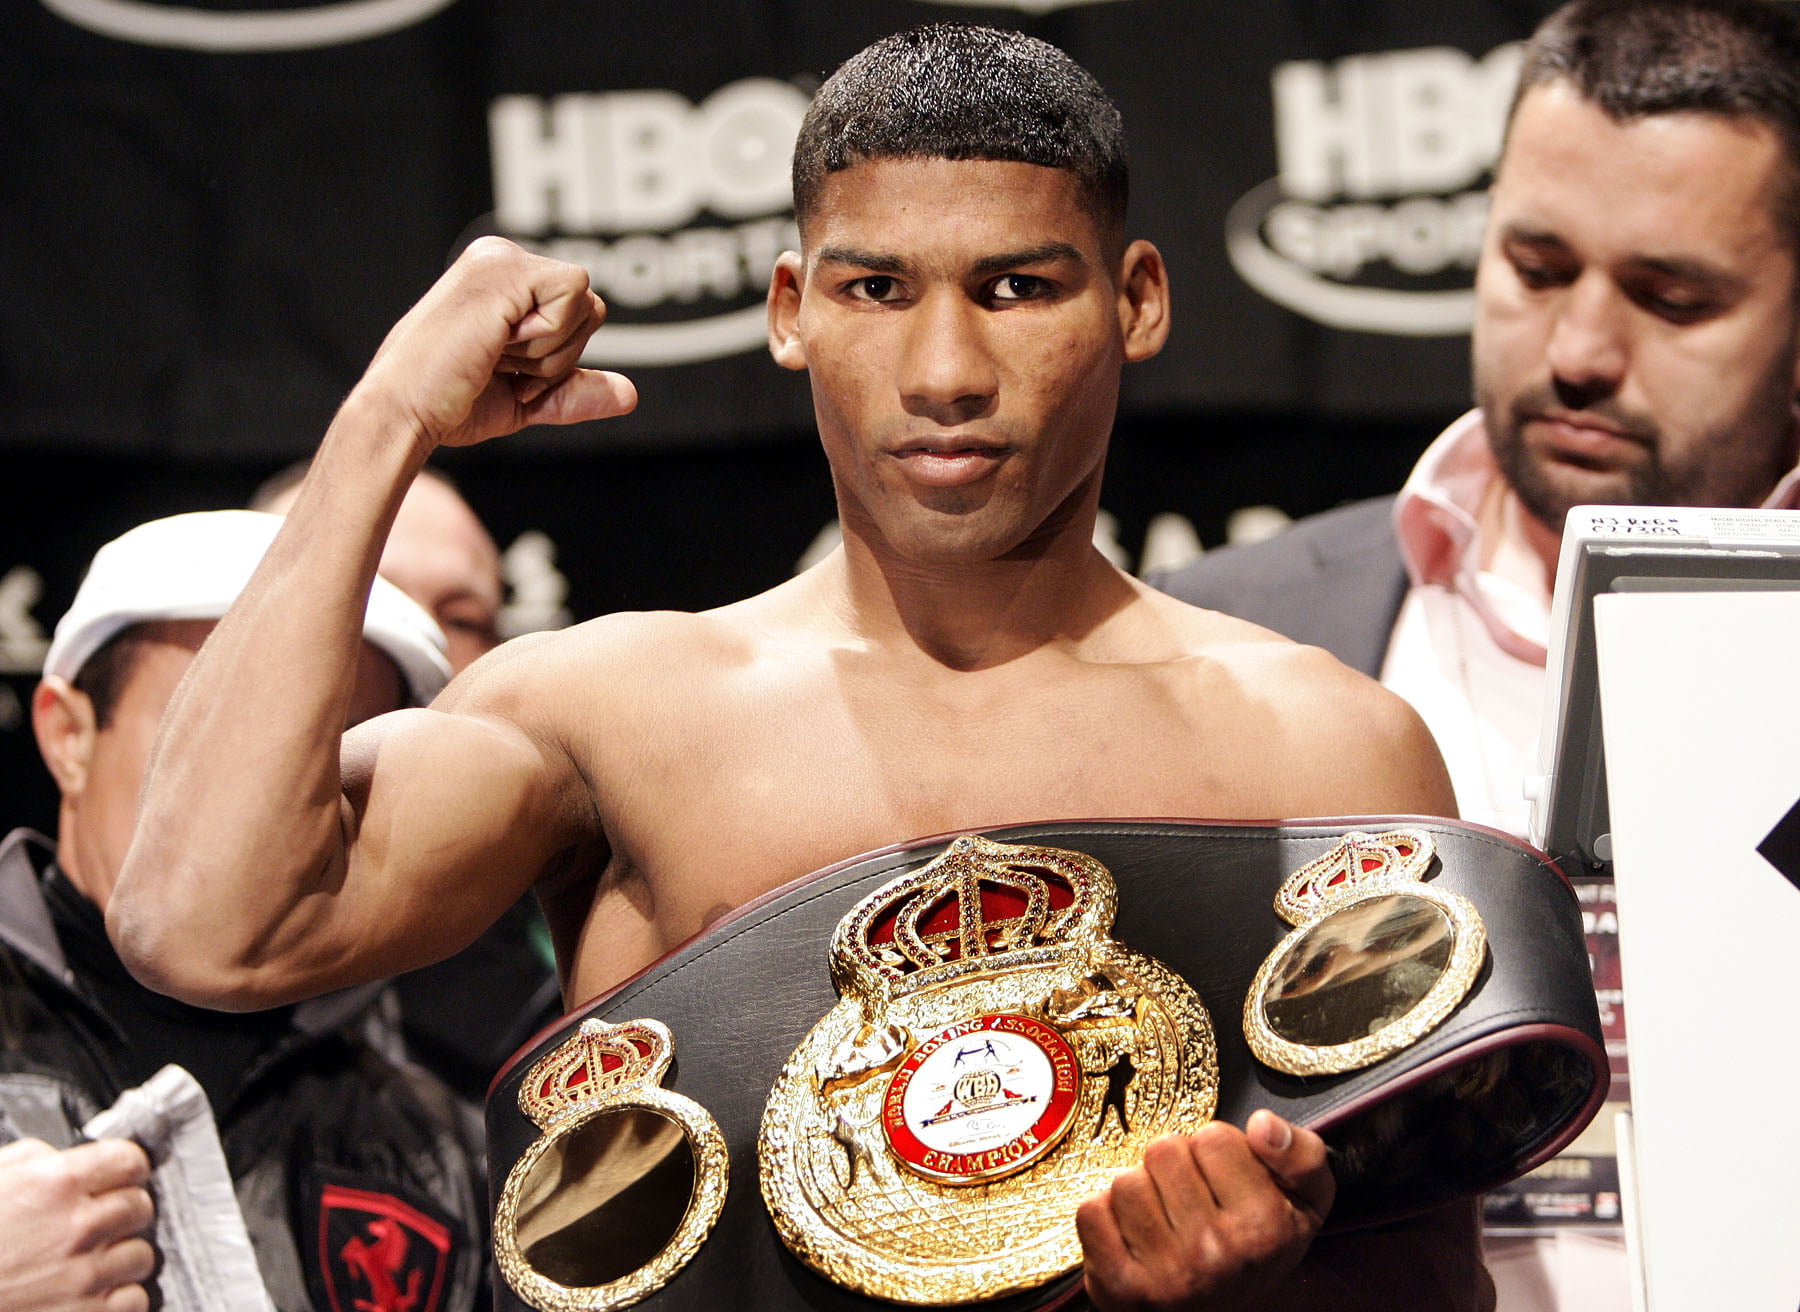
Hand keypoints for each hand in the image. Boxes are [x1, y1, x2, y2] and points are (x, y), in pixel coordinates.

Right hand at [0, 1137, 155, 1311]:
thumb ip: (35, 1159)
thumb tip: (62, 1156)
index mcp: (58, 1184)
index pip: (132, 1160)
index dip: (125, 1169)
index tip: (118, 1178)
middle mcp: (78, 1226)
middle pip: (142, 1206)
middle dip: (122, 1213)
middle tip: (99, 1224)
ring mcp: (84, 1274)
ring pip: (142, 1255)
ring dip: (121, 1259)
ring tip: (88, 1263)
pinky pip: (134, 1300)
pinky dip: (118, 1299)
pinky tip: (92, 1293)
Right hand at [362, 236, 637, 454]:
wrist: (407, 413)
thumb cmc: (452, 403)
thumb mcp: (527, 397)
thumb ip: (574, 391)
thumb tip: (629, 395)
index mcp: (504, 279)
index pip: (579, 313)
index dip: (556, 358)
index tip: (504, 372)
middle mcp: (501, 258)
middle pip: (591, 307)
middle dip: (558, 355)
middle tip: (500, 365)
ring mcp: (502, 258)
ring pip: (587, 304)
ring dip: (549, 352)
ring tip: (493, 356)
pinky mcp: (506, 268)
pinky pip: (576, 297)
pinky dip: (547, 338)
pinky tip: (498, 343)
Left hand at [1076, 1110, 1333, 1310]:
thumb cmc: (1258, 1252)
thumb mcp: (1306, 1204)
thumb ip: (1301, 1155)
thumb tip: (1262, 1123)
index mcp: (1263, 1228)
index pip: (1213, 1136)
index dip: (1216, 1151)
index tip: (1224, 1180)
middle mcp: (1215, 1252)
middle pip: (1163, 1151)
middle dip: (1175, 1167)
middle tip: (1191, 1200)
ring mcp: (1164, 1274)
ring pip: (1125, 1180)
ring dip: (1140, 1192)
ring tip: (1164, 1220)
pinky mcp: (1119, 1288)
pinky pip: (1090, 1210)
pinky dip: (1106, 1217)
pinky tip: (1134, 1236)